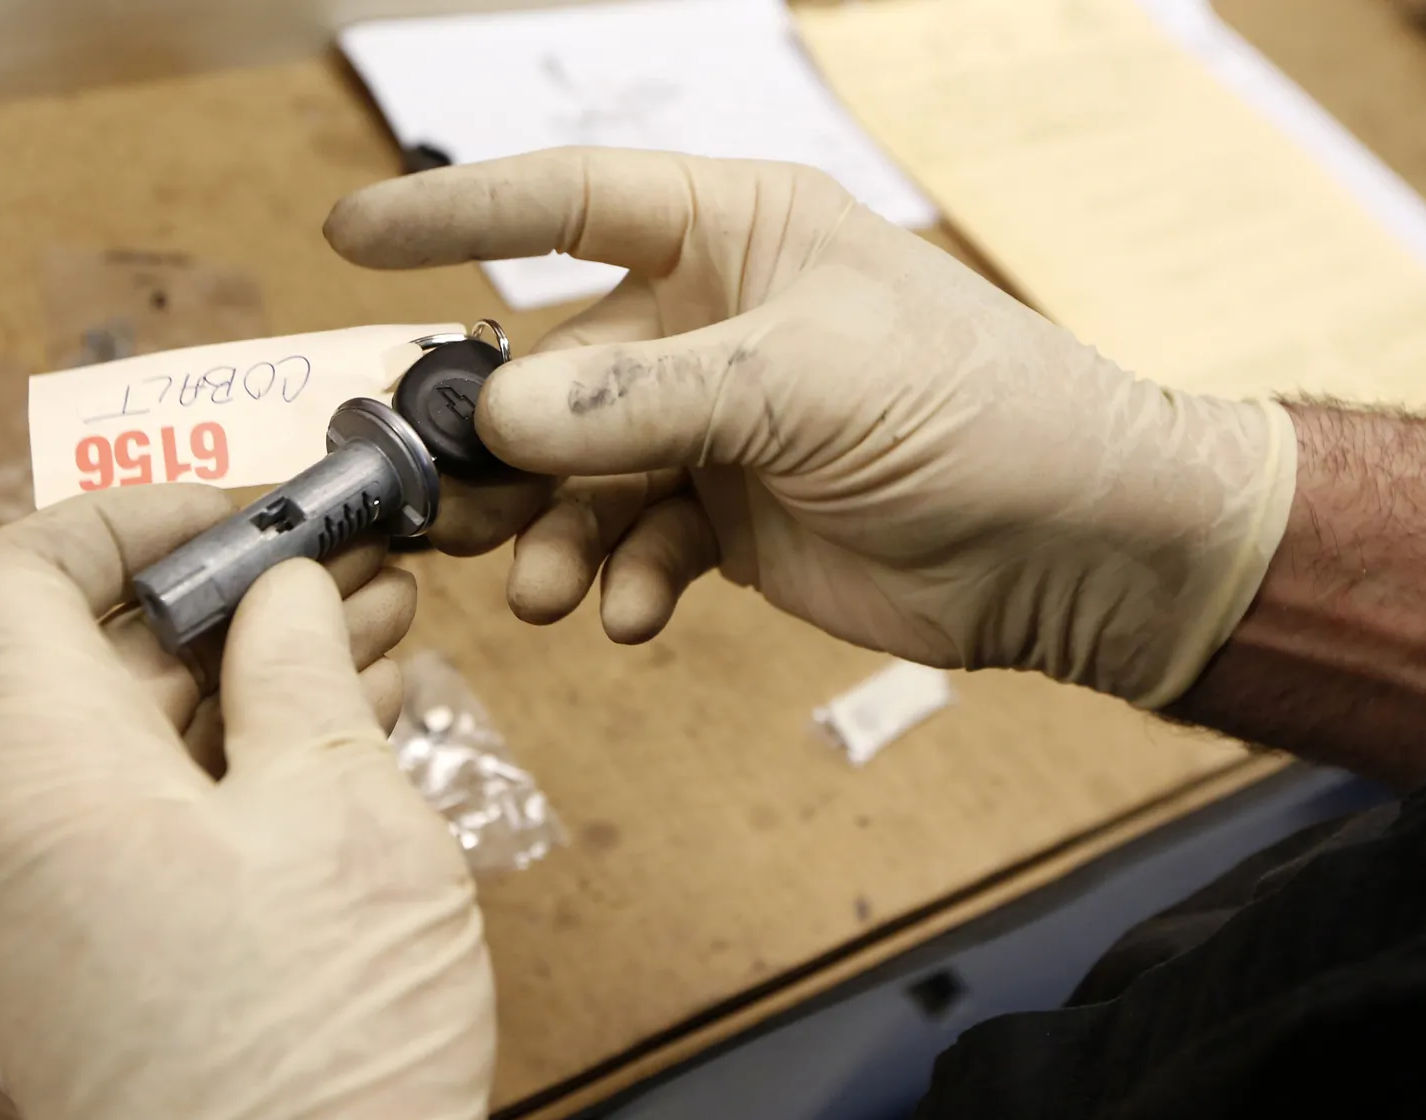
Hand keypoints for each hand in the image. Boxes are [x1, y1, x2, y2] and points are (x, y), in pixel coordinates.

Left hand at [0, 485, 507, 1119]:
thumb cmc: (321, 1058)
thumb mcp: (341, 811)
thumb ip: (298, 668)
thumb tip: (282, 592)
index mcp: (35, 781)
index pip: (14, 577)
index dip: (125, 515)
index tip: (241, 509)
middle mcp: (6, 847)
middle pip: (87, 663)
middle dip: (227, 601)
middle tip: (352, 572)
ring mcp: (42, 924)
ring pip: (134, 752)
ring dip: (250, 688)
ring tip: (381, 642)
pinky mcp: (91, 981)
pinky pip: (147, 835)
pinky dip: (236, 778)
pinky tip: (350, 746)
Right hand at [326, 148, 1297, 706]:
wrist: (1078, 548)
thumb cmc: (976, 412)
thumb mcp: (803, 383)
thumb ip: (645, 395)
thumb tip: (505, 412)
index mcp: (734, 234)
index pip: (570, 200)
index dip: (456, 214)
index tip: (347, 237)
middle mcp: (711, 321)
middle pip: (550, 361)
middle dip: (490, 433)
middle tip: (427, 491)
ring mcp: (715, 425)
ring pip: (577, 470)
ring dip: (546, 530)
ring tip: (538, 586)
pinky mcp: (729, 519)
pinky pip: (630, 543)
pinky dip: (616, 580)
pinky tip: (628, 613)